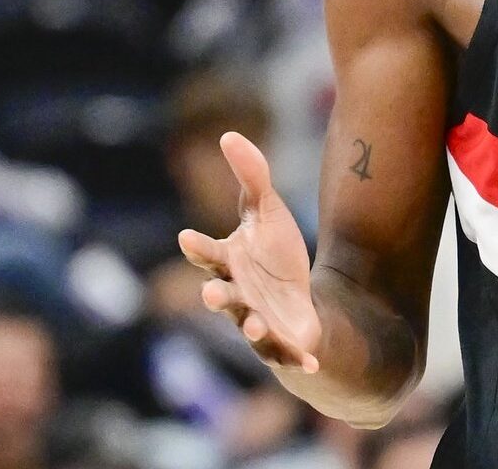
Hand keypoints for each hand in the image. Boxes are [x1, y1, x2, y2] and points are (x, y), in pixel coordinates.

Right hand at [178, 132, 322, 373]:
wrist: (296, 303)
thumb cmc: (273, 255)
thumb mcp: (268, 212)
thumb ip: (252, 178)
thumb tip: (229, 135)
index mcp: (229, 262)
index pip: (208, 254)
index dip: (198, 248)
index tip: (187, 237)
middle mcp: (237, 295)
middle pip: (222, 296)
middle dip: (217, 295)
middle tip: (212, 293)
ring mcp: (256, 321)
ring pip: (249, 327)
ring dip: (251, 327)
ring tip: (256, 326)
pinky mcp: (280, 343)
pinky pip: (285, 354)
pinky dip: (296, 359)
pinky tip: (311, 363)